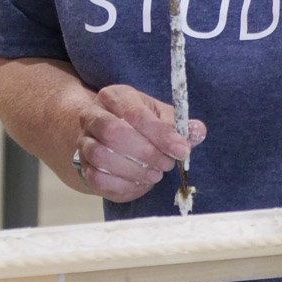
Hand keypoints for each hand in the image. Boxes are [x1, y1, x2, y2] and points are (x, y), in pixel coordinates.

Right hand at [70, 84, 204, 203]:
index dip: (160, 135)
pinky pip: (97, 178)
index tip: (181, 150)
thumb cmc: (140, 125)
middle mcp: (93, 115)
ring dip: (134, 170)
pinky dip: (122, 184)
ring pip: (102, 156)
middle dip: (146, 153)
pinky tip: (139, 183)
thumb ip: (179, 126)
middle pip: (113, 133)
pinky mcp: (83, 166)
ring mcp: (84, 141)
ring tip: (154, 175)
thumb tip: (198, 130)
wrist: (108, 138)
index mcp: (114, 97)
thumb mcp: (161, 117)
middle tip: (166, 164)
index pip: (135, 114)